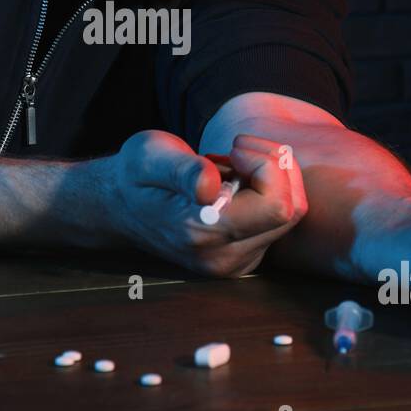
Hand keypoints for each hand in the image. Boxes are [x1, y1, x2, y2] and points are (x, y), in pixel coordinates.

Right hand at [101, 130, 307, 276]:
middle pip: (291, 210)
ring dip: (272, 178)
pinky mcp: (244, 256)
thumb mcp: (150, 157)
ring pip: (291, 214)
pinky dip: (267, 191)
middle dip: (274, 167)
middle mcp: (223, 258)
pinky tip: (235, 181)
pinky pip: (280, 220)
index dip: (266, 166)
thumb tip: (210, 186)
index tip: (234, 148)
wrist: (119, 205)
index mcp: (202, 234)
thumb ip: (182, 170)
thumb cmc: (136, 175)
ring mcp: (236, 262)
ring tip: (232, 165)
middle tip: (236, 148)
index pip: (276, 206)